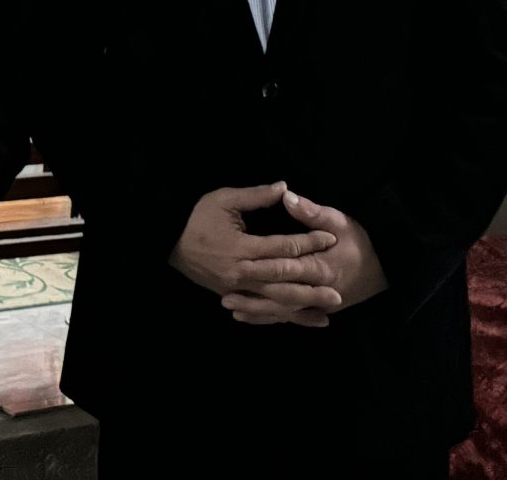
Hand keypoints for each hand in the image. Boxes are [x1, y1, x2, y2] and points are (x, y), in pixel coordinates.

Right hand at [169, 182, 336, 312]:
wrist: (168, 242)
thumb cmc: (197, 217)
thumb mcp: (224, 199)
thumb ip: (256, 196)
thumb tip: (286, 188)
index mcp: (241, 246)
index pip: (282, 246)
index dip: (308, 242)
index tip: (330, 238)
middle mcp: (241, 272)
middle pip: (283, 279)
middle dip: (312, 283)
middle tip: (338, 286)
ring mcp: (236, 288)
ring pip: (274, 300)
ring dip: (302, 305)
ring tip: (328, 309)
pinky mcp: (232, 297)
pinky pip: (261, 310)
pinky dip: (282, 316)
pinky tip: (301, 319)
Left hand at [221, 191, 388, 327]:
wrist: (386, 267)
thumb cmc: (361, 241)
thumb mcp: (339, 220)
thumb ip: (311, 212)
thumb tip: (286, 195)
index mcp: (320, 266)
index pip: (287, 268)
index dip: (263, 268)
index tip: (238, 266)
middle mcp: (316, 290)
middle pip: (280, 296)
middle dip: (253, 298)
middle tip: (224, 296)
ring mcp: (318, 304)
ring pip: (283, 311)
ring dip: (258, 311)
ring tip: (230, 308)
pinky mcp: (318, 310)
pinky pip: (291, 317)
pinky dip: (270, 318)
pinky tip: (249, 317)